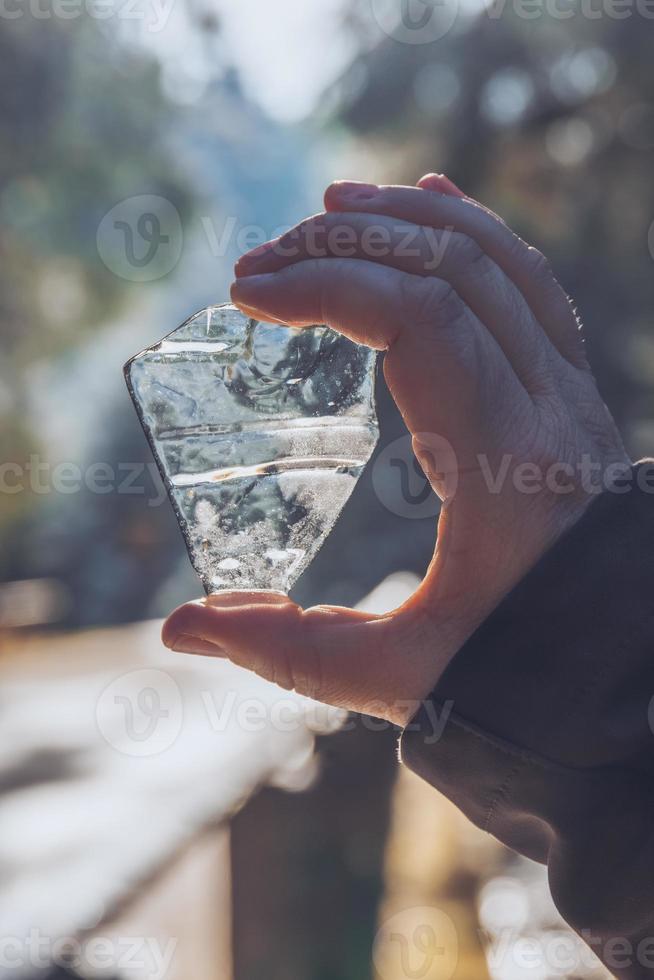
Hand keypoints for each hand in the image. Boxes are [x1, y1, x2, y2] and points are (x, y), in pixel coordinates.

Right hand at [162, 174, 627, 725]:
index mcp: (506, 467)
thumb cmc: (521, 672)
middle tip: (262, 264)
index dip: (328, 287)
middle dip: (346, 249)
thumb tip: (182, 629)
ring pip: (498, 262)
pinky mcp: (573, 393)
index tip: (251, 295)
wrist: (624, 665)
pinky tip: (428, 198)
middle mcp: (551, 410)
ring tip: (327, 207)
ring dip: (408, 223)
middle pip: (451, 274)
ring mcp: (572, 393)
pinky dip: (477, 232)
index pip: (419, 322)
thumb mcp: (397, 674)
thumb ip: (288, 650)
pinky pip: (533, 285)